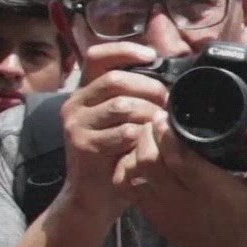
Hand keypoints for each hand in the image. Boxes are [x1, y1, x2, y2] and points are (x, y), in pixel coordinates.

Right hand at [58, 42, 166, 222]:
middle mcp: (76, 103)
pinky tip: (148, 143)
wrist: (94, 196)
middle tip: (168, 102)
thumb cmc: (117, 155)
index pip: (98, 55)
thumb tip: (170, 76)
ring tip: (161, 126)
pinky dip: (142, 136)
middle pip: (116, 79)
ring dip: (150, 113)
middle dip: (150, 88)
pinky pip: (122, 132)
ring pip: (121, 105)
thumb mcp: (124, 121)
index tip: (152, 56)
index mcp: (87, 91)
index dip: (125, 50)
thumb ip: (137, 97)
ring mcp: (76, 123)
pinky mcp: (82, 144)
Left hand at [115, 113, 246, 246]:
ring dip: (136, 146)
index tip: (168, 114)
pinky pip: (125, 181)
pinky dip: (124, 162)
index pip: (179, 157)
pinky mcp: (145, 207)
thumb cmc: (242, 212)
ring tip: (148, 132)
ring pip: (134, 168)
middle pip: (150, 159)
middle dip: (148, 133)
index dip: (168, 133)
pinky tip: (136, 152)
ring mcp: (158, 203)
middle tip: (157, 118)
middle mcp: (180, 196)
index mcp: (209, 188)